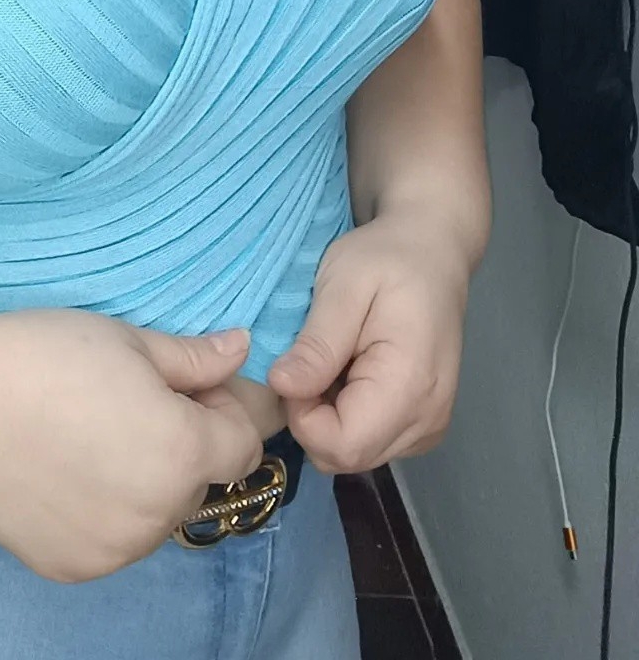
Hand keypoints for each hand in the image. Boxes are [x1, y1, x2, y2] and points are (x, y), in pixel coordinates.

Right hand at [0, 308, 265, 582]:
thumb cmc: (38, 357)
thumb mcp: (124, 339)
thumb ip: (193, 357)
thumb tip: (240, 352)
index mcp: (182, 452)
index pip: (243, 443)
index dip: (222, 408)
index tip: (184, 384)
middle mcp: (159, 514)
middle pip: (198, 481)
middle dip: (180, 444)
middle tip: (124, 403)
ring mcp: (115, 549)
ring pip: (154, 514)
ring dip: (142, 482)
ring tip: (85, 436)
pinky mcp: (73, 567)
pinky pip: (111, 539)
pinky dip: (101, 511)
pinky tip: (60, 470)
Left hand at [266, 208, 472, 472]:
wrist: (431, 255)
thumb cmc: (385, 262)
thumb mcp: (342, 287)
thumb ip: (317, 343)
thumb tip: (281, 386)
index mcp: (410, 387)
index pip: (343, 446)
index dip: (302, 417)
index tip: (294, 369)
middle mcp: (427, 421)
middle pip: (347, 457)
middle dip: (310, 418)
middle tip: (308, 360)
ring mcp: (428, 427)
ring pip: (354, 454)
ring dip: (326, 417)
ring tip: (329, 360)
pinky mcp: (422, 425)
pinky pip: (369, 442)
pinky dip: (345, 416)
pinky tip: (346, 373)